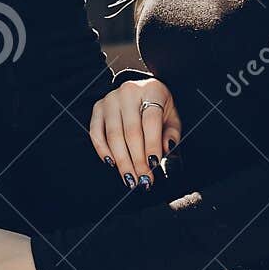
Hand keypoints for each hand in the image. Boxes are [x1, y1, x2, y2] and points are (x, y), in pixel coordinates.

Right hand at [89, 77, 179, 191]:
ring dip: (122, 160)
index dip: (152, 145)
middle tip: (143, 179)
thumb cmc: (159, 107)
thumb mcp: (172, 117)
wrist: (142, 90)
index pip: (150, 121)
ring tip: (130, 178)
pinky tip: (112, 163)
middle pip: (131, 131)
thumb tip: (166, 148)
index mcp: (152, 90)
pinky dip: (103, 150)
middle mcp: (128, 92)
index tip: (153, 165)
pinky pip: (96, 133)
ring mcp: (110, 99)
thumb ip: (172, 133)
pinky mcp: (98, 108)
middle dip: (137, 160)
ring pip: (113, 135)